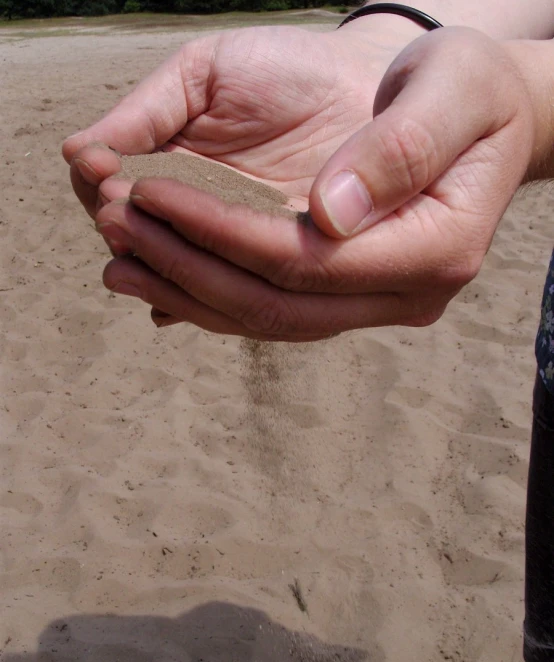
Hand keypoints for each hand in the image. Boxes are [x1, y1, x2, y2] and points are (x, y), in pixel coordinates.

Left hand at [89, 27, 535, 339]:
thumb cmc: (465, 87)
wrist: (474, 111)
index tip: (152, 194)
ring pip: (269, 320)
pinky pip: (273, 310)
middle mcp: (404, 293)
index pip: (308, 262)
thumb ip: (400, 146)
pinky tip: (161, 285)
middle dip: (190, 272)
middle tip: (114, 233)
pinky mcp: (347, 294)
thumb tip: (328, 213)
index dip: (224, 235)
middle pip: (280, 307)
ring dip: (189, 296)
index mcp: (436, 248)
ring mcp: (375, 301)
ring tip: (118, 267)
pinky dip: (213, 299)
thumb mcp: (453, 87)